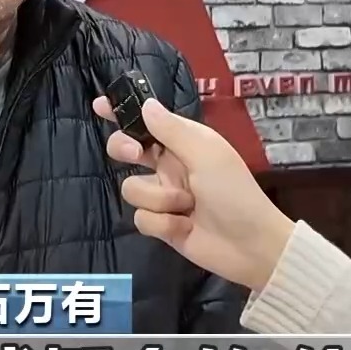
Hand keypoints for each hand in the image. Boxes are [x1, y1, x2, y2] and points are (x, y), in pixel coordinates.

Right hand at [92, 95, 294, 291]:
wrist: (250, 245)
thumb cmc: (234, 192)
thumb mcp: (206, 154)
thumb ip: (172, 130)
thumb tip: (146, 104)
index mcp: (185, 142)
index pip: (148, 121)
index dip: (124, 112)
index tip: (101, 105)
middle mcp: (170, 166)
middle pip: (127, 149)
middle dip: (124, 148)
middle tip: (135, 154)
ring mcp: (164, 196)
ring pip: (133, 188)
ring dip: (159, 198)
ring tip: (186, 206)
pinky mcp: (161, 225)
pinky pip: (142, 218)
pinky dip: (162, 223)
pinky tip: (184, 227)